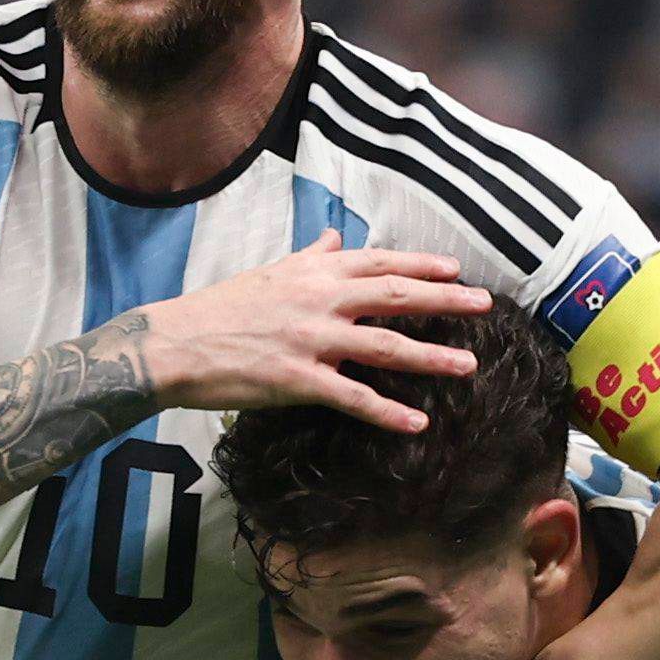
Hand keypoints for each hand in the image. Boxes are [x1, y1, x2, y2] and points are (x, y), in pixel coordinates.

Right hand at [139, 234, 489, 427]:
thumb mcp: (269, 272)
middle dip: (446, 300)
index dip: (422, 264)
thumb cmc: (221, 309)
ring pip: (385, 346)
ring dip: (432, 357)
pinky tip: (417, 422)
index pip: (380, 262)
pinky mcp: (297, 380)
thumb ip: (309, 256)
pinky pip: (353, 397)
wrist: (174, 343)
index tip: (456, 269)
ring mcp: (311, 340)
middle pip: (397, 296)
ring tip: (468, 366)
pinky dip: (388, 411)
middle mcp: (320, 300)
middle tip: (485, 305)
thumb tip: (334, 236)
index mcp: (315, 273)